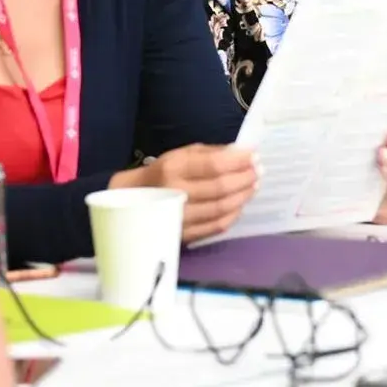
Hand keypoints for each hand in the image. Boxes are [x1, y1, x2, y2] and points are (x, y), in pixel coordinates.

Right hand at [114, 144, 258, 243]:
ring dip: (243, 197)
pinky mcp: (182, 234)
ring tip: (253, 186)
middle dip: (245, 179)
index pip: (214, 165)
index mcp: (173, 168)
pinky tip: (240, 205)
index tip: (254, 157)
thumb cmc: (160, 174)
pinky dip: (233, 215)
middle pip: (221, 188)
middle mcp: (175, 193)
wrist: (128, 202)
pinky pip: (215, 227)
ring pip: (221, 209)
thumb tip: (241, 152)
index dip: (239, 161)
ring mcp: (179, 216)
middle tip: (258, 172)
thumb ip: (210, 153)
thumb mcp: (179, 155)